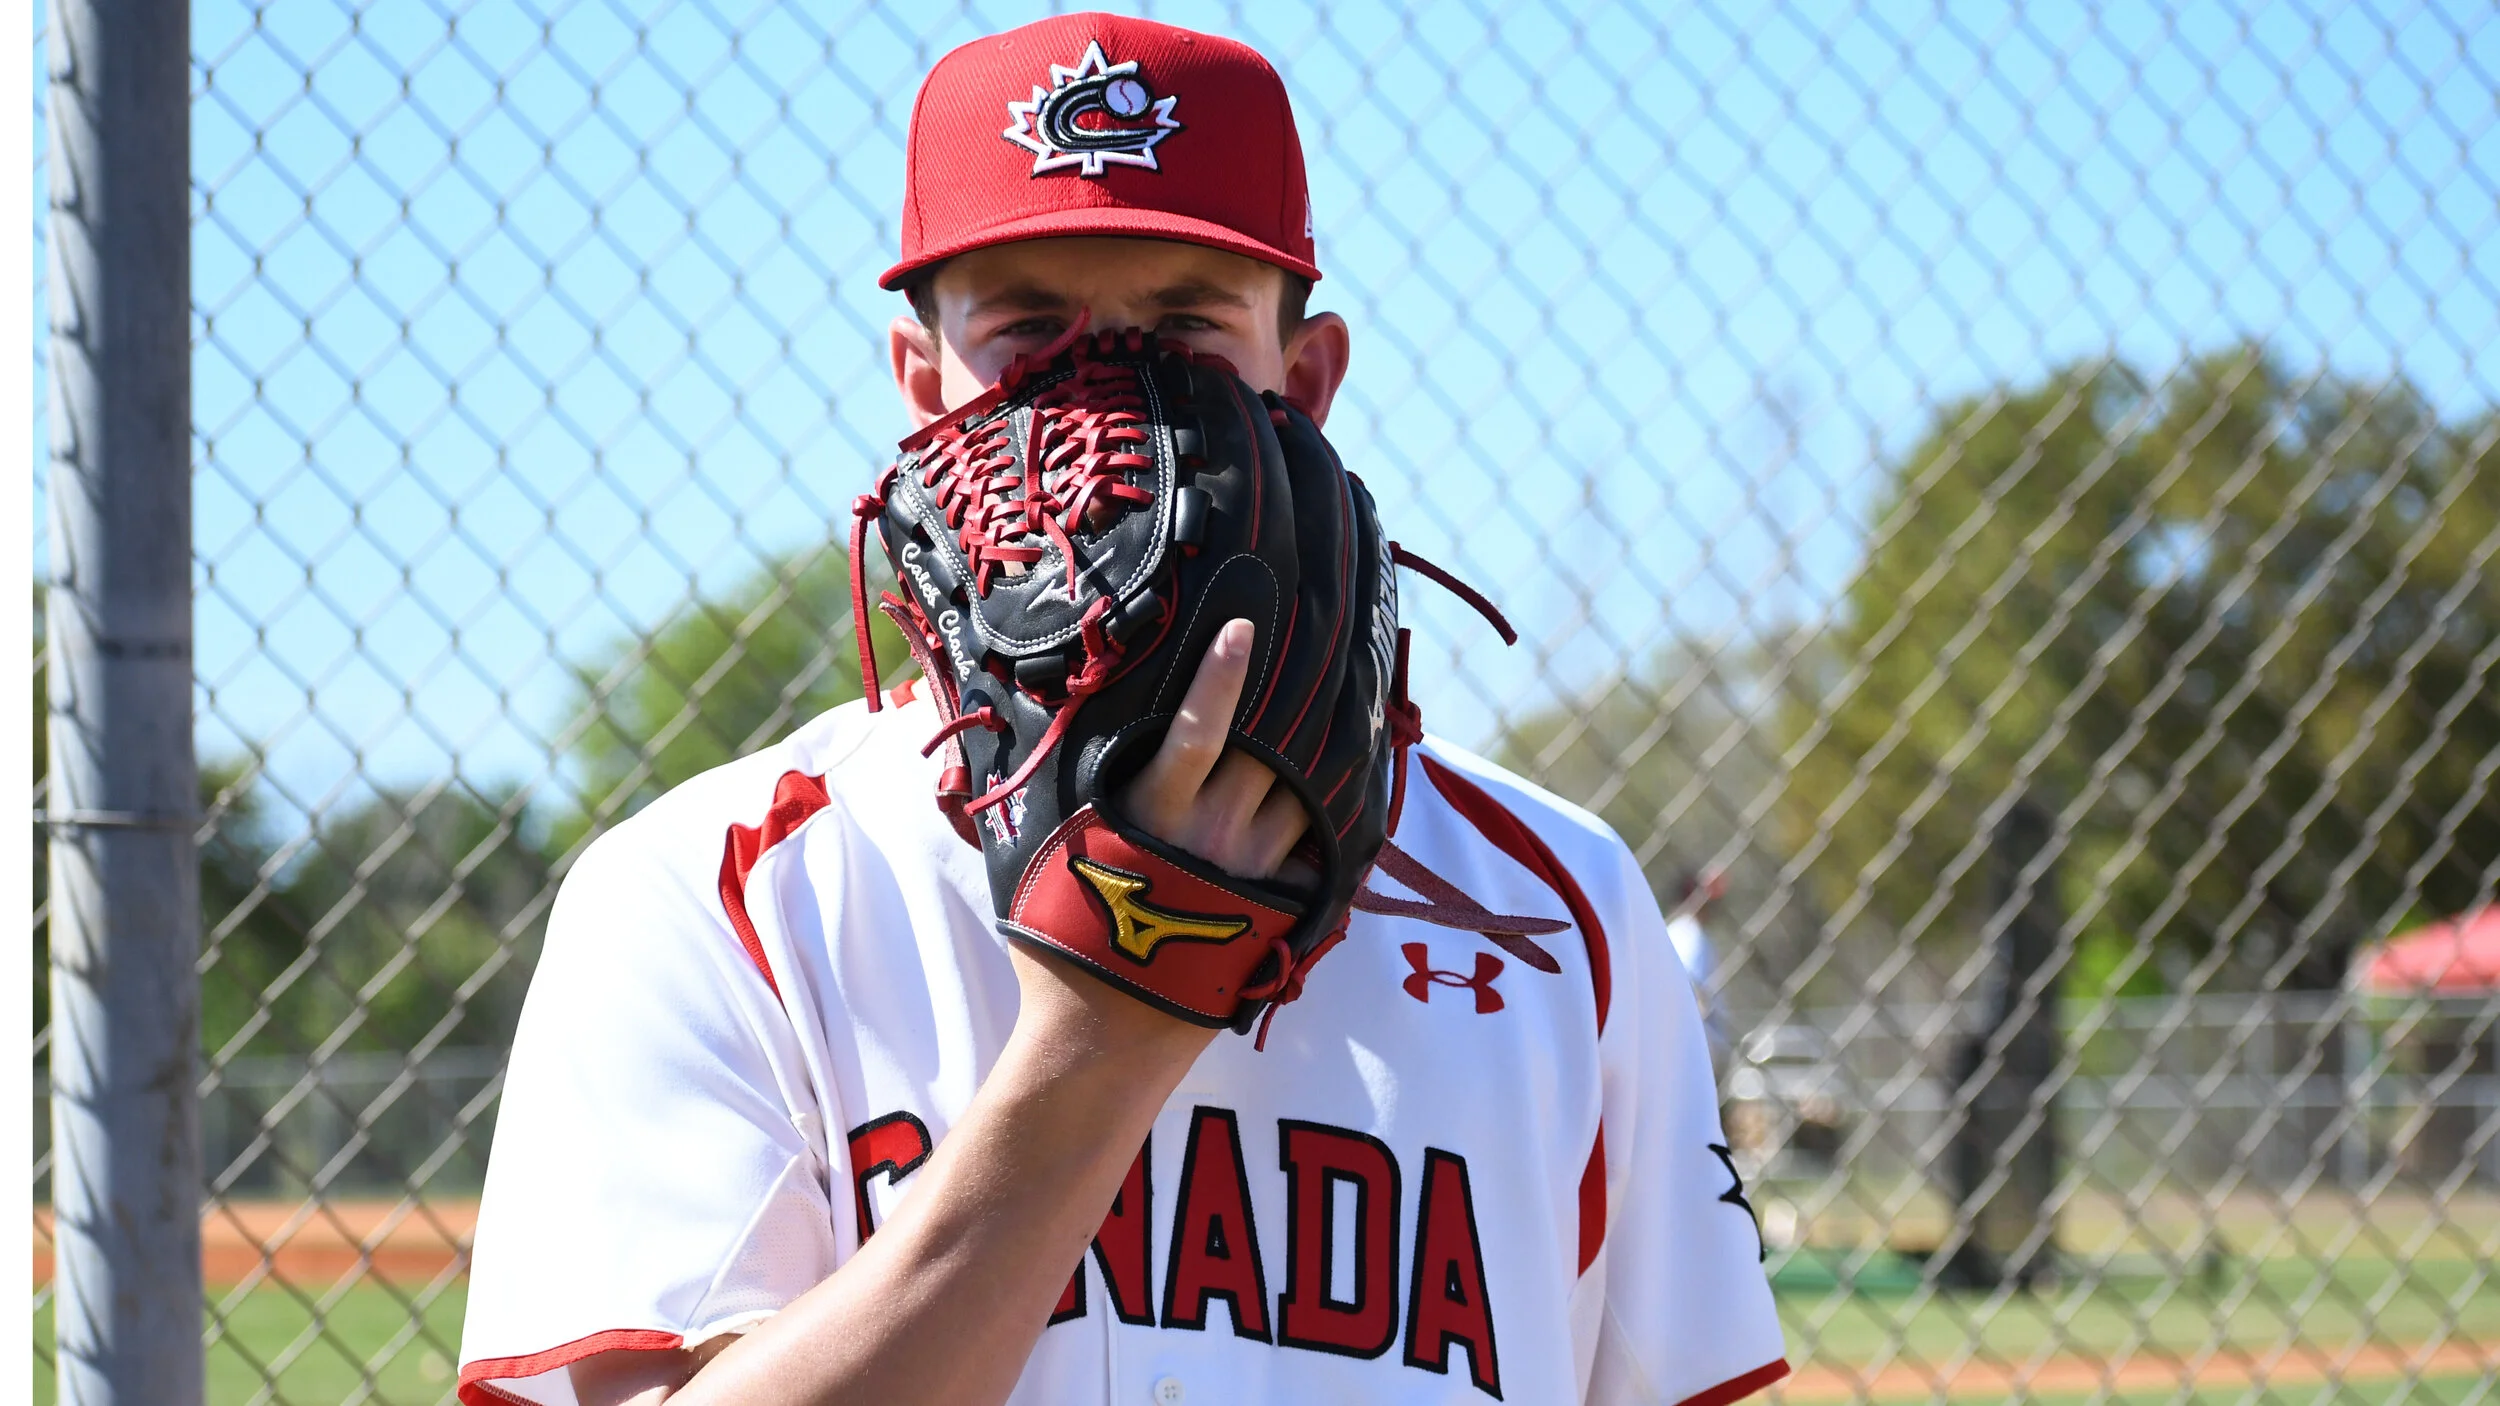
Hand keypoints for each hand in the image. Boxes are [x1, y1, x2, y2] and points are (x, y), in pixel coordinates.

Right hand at [1009, 618, 1307, 1049]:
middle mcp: (1213, 831)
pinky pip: (1312, 846)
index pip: (1197, 728)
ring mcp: (1252, 867)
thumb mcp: (1046, 857)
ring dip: (1308, 760)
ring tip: (1325, 717)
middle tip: (1302, 658)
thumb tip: (1027, 740)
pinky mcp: (1279, 904)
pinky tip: (1328, 799)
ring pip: (1299, 791)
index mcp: (1154, 810)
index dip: (1221, 676)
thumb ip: (1065, 797)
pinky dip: (1317, 822)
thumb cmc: (1061, 944)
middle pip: (1267, 749)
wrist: (1103, 1038)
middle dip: (1283, 708)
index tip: (1243, 627)